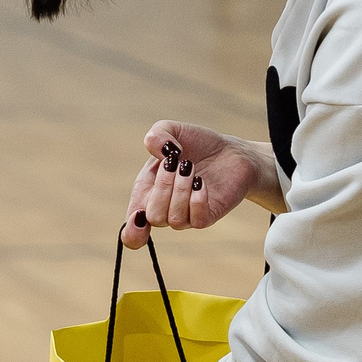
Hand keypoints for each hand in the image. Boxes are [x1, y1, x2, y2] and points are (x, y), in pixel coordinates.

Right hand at [121, 121, 278, 247]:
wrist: (229, 150)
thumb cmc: (196, 144)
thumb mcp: (172, 130)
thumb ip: (157, 134)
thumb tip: (159, 150)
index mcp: (147, 194)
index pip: (132, 230)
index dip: (132, 232)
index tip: (138, 216)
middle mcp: (165, 209)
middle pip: (154, 217)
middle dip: (162, 187)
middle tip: (174, 162)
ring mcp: (187, 215)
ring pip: (174, 219)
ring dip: (180, 190)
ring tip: (190, 167)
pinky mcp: (209, 216)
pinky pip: (197, 220)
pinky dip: (197, 199)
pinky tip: (201, 181)